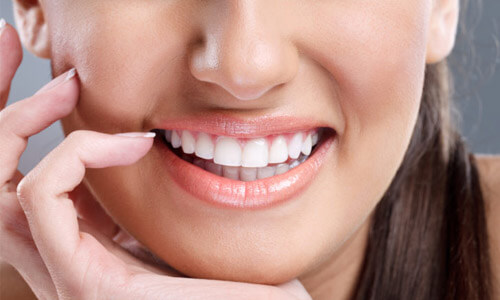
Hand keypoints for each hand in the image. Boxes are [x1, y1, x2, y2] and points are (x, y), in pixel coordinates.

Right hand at [0, 21, 310, 299]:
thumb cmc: (230, 286)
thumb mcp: (175, 230)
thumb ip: (147, 199)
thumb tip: (150, 143)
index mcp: (88, 246)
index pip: (34, 182)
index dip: (29, 127)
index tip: (66, 83)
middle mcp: (65, 260)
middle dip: (3, 115)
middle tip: (21, 52)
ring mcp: (67, 274)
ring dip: (14, 123)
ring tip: (62, 83)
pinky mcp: (84, 282)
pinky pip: (41, 198)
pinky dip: (74, 155)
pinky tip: (129, 142)